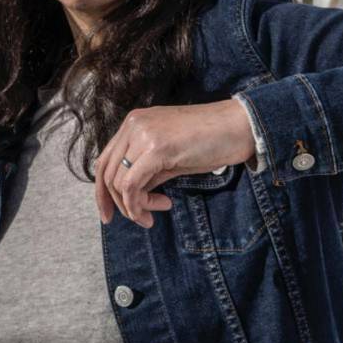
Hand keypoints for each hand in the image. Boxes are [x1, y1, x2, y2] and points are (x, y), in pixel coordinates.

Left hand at [94, 98, 254, 227]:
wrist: (239, 126)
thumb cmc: (211, 140)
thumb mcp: (170, 156)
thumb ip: (147, 170)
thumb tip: (132, 195)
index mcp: (134, 122)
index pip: (104, 160)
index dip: (103, 192)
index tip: (111, 214)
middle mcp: (133, 124)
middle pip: (106, 173)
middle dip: (116, 203)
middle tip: (139, 220)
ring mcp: (143, 134)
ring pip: (118, 182)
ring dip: (134, 206)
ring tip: (156, 212)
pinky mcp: (156, 148)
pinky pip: (132, 185)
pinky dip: (140, 204)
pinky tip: (163, 205)